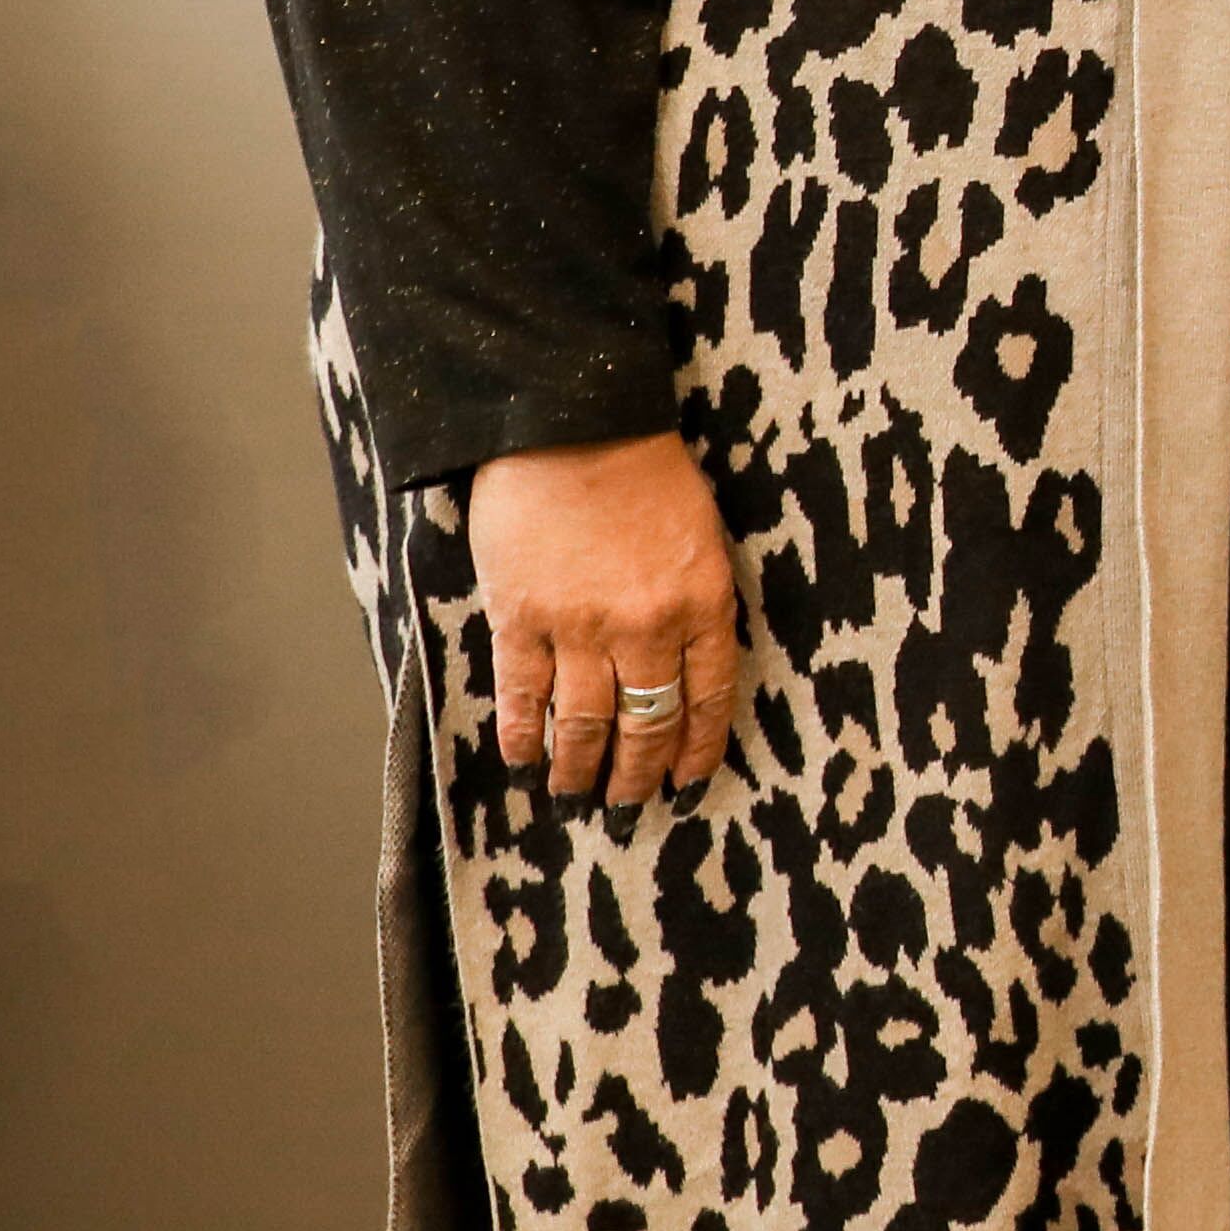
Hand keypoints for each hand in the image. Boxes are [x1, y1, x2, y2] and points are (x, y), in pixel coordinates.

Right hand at [464, 432, 741, 810]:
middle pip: (648, 723)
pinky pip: (524, 695)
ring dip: (580, 769)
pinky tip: (523, 762)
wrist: (573, 425)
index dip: (696, 748)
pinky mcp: (521, 618)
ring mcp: (582, 627)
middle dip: (637, 774)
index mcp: (704, 603)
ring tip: (576, 796)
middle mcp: (648, 626)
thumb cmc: (645, 470)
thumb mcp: (702, 536)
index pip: (707, 699)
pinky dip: (523, 736)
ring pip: (586, 723)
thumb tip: (688, 663)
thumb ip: (696, 601)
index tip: (686, 781)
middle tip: (629, 806)